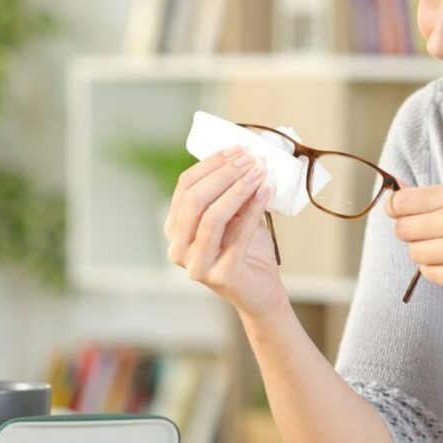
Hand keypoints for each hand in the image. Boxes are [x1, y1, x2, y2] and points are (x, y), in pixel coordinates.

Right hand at [164, 146, 287, 317]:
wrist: (262, 294)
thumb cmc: (249, 253)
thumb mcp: (237, 216)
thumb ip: (233, 193)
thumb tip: (244, 157)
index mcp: (175, 229)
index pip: (185, 187)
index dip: (211, 164)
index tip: (238, 149)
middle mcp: (178, 248)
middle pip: (195, 199)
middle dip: (224, 173)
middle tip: (250, 158)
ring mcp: (196, 265)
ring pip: (211, 216)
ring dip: (238, 188)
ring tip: (259, 171)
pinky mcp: (221, 276)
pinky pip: (237, 235)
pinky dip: (254, 208)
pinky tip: (266, 190)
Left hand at [387, 183, 442, 304]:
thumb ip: (429, 196)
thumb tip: (394, 188)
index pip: (401, 202)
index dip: (395, 210)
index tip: (402, 214)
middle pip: (403, 229)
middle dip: (411, 234)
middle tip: (432, 235)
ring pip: (414, 253)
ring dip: (425, 254)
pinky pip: (429, 274)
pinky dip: (436, 271)